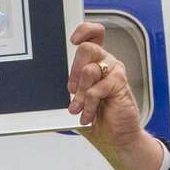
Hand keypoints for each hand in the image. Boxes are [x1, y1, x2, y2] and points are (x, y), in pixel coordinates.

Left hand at [66, 21, 164, 169]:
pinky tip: (88, 115)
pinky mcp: (120, 84)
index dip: (84, 31)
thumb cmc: (97, 117)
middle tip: (72, 92)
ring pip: (89, 69)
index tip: (73, 40)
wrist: (116, 138)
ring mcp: (114, 71)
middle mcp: (106, 62)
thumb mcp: (77, 99)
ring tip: (78, 108)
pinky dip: (88, 105)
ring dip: (80, 93)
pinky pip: (96, 89)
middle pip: (86, 49)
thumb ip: (70, 86)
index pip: (94, 34)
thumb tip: (50, 82)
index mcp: (96, 61)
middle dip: (73, 73)